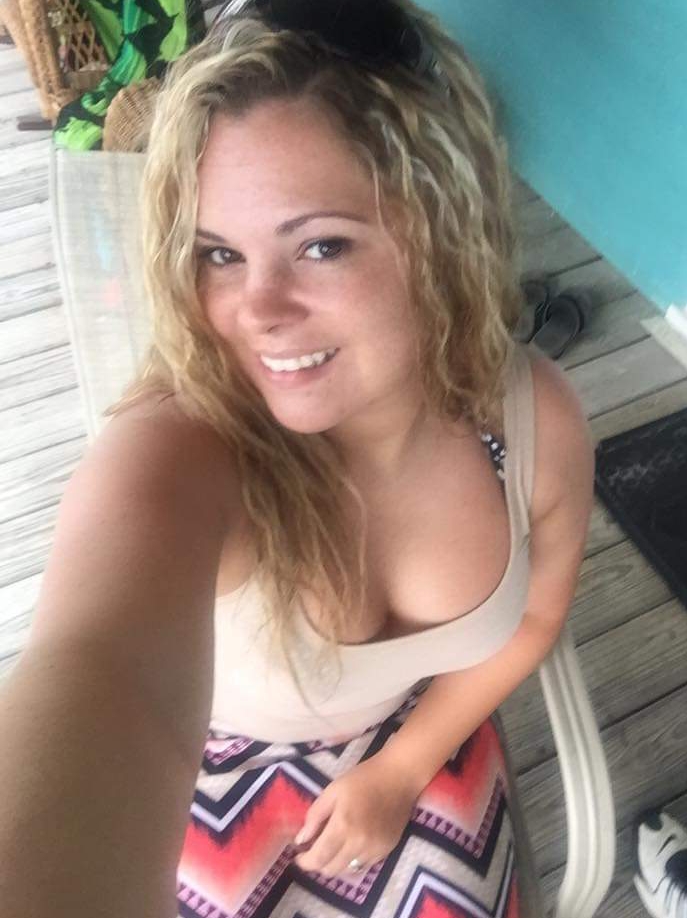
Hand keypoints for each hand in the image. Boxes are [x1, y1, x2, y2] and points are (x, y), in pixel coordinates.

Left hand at [293, 754, 420, 877]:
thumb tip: (301, 840)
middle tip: (314, 850)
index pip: (319, 857)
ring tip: (332, 847)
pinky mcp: (386, 851)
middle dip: (318, 863)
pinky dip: (353, 860)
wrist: (398, 777)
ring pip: (347, 870)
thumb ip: (315, 816)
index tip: (298, 856)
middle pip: (332, 869)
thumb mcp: (332, 790)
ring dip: (335, 863)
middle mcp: (359, 843)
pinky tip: (351, 844)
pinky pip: (363, 865)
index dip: (305, 862)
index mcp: (343, 825)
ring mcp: (375, 850)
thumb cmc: (362, 779)